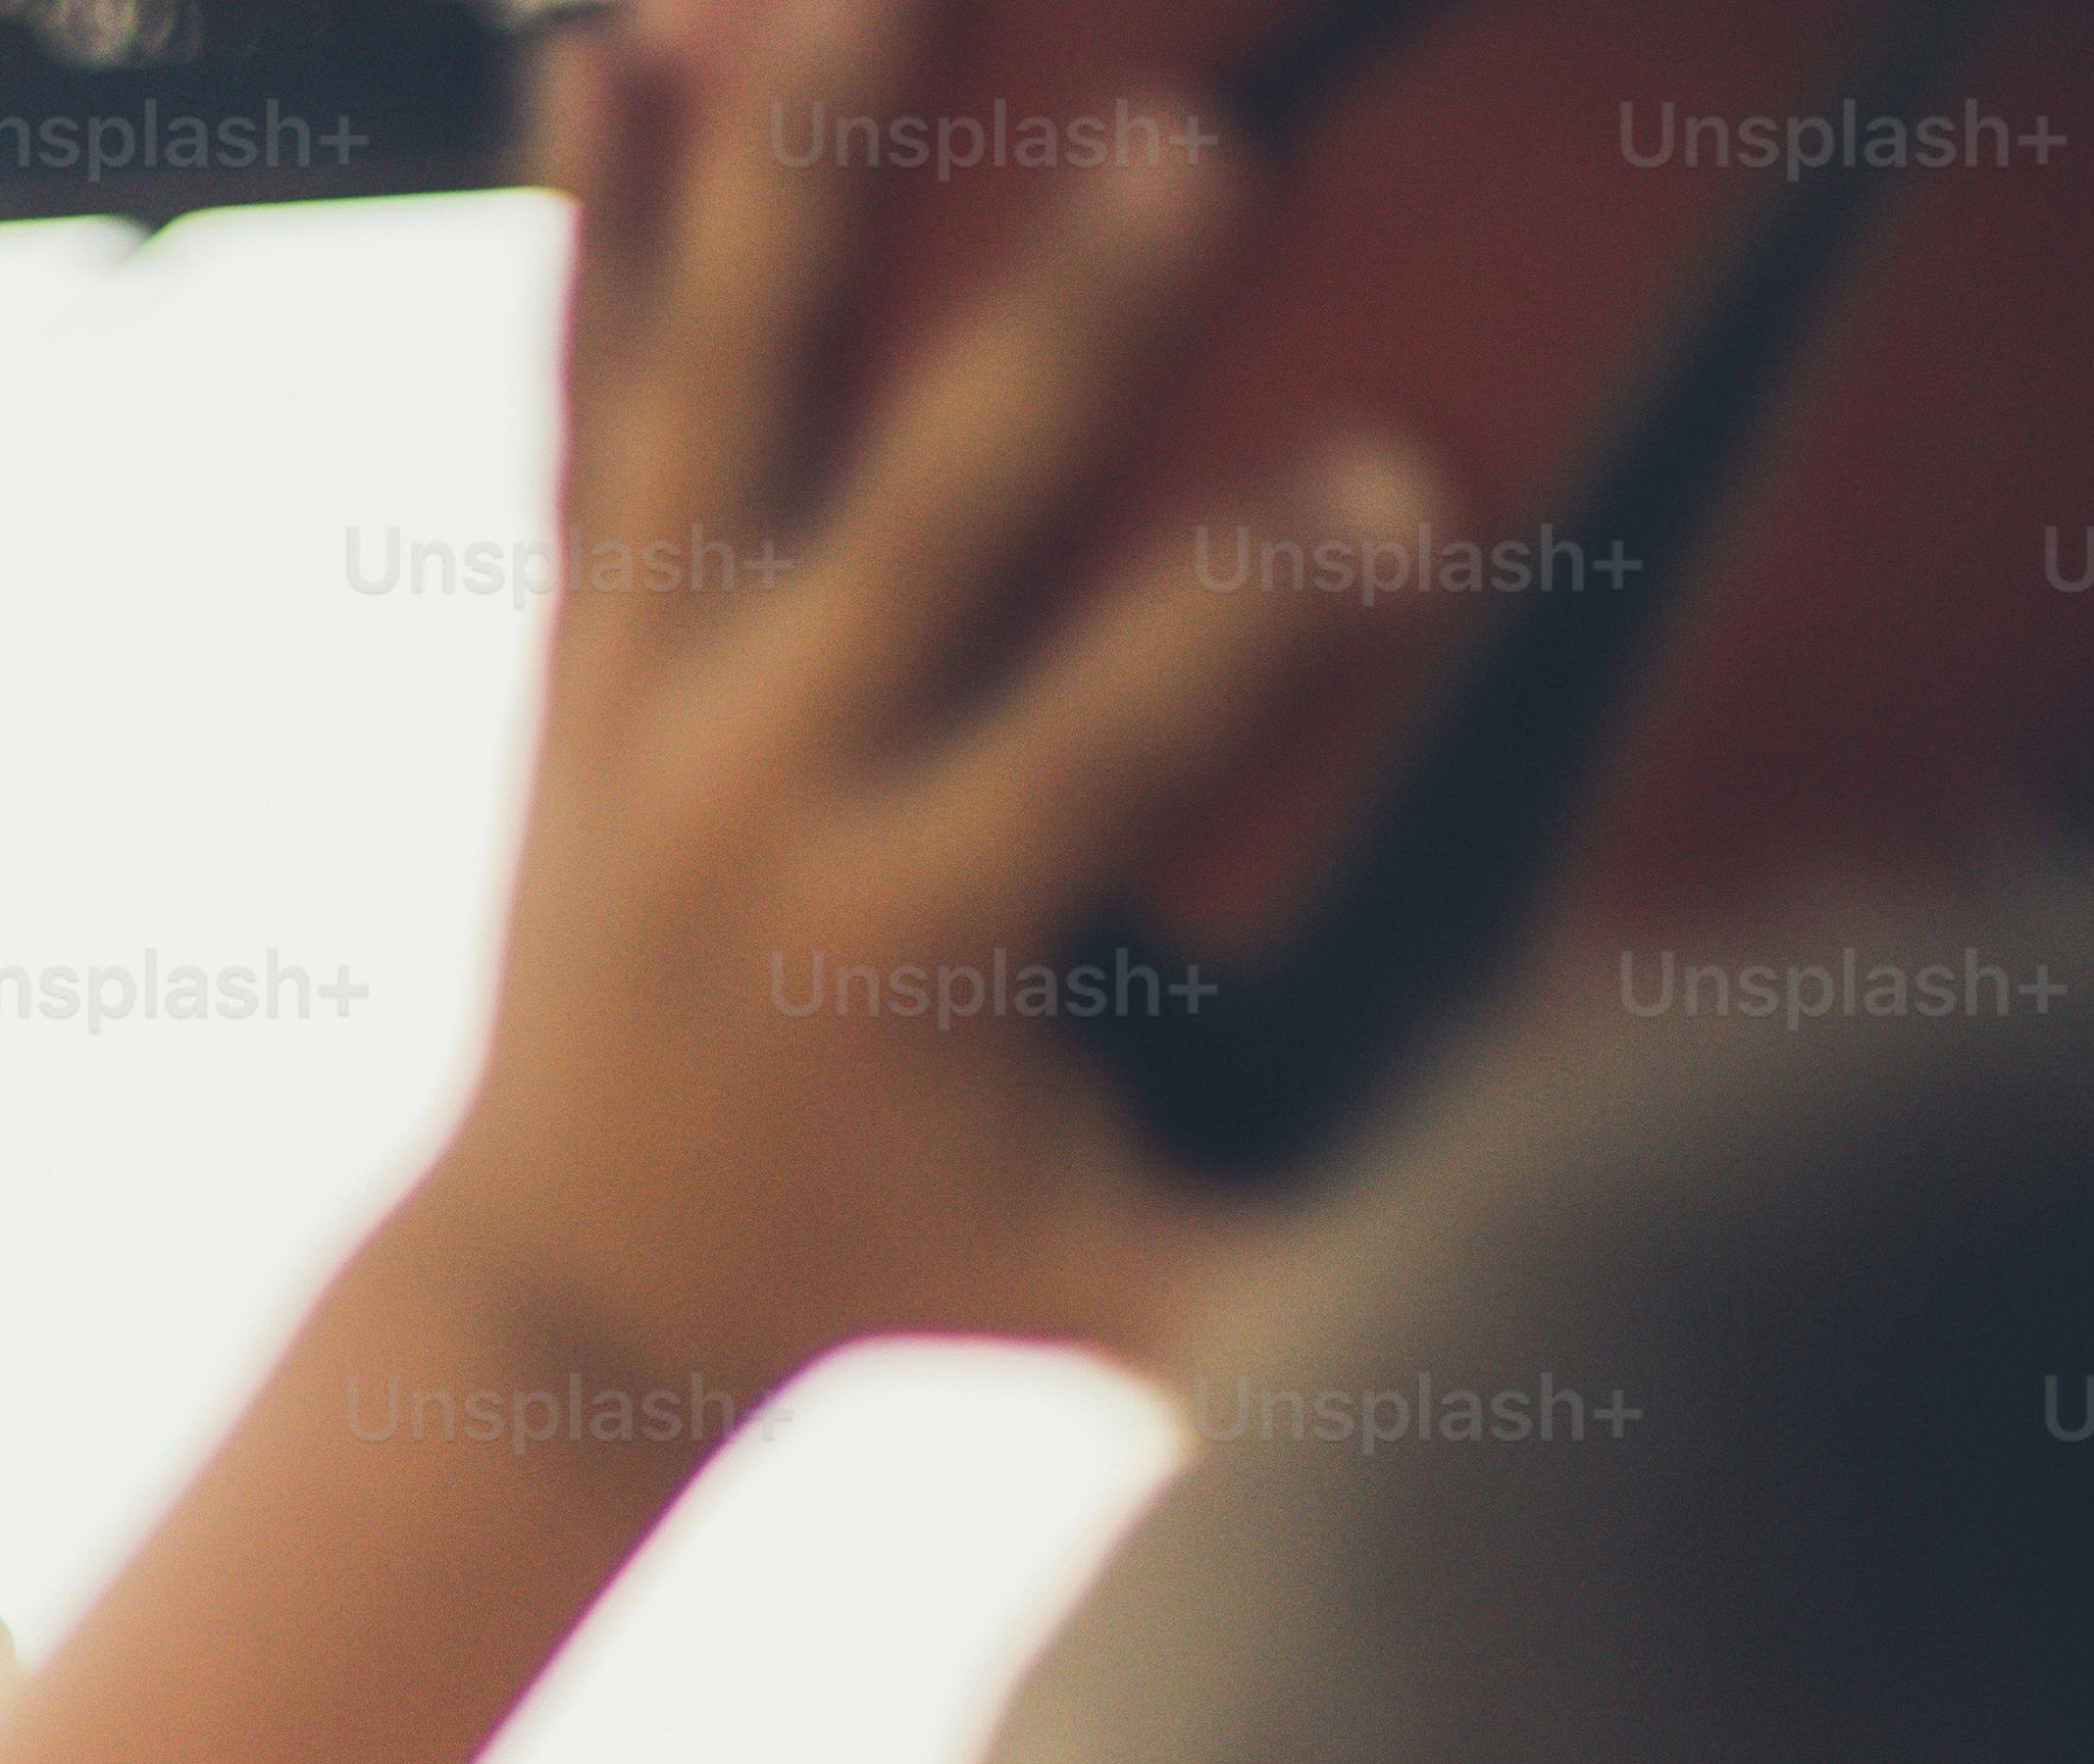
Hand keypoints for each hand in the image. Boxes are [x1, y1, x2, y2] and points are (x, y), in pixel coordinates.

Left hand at [411, 0, 1435, 1395]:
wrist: (560, 1277)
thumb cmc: (893, 1264)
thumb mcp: (1080, 1287)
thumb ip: (1284, 1281)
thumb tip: (1532, 1307)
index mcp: (905, 926)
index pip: (1104, 747)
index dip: (1257, 626)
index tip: (1417, 485)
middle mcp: (754, 779)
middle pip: (919, 527)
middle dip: (1058, 345)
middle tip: (1200, 149)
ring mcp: (641, 683)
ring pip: (719, 397)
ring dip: (788, 178)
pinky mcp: (573, 629)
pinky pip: (572, 399)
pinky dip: (587, 227)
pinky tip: (595, 41)